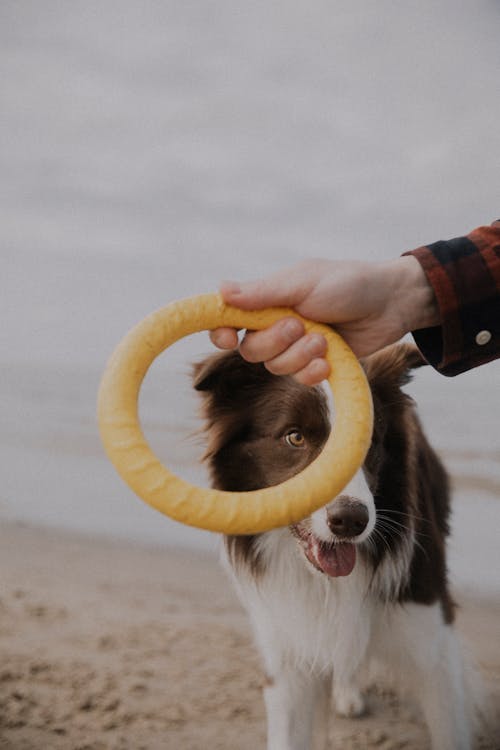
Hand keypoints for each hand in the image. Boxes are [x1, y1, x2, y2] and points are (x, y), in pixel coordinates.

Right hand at [210, 257, 438, 384]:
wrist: (391, 303)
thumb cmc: (347, 283)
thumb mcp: (303, 283)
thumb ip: (263, 292)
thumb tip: (220, 291)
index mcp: (267, 301)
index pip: (229, 321)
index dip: (222, 333)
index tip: (229, 338)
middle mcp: (276, 325)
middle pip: (251, 351)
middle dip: (275, 342)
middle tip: (300, 325)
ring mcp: (296, 348)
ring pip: (275, 368)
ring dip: (299, 356)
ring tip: (324, 339)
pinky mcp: (316, 365)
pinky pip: (300, 380)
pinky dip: (313, 372)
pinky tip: (328, 360)